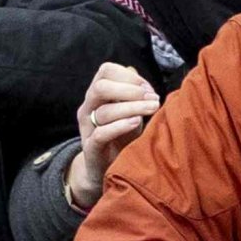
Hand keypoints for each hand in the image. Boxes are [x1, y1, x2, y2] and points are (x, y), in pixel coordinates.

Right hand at [65, 61, 158, 209]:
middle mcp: (88, 107)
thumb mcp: (130, 112)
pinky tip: (136, 123)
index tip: (148, 88)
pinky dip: (120, 126)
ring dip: (132, 107)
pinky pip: (100, 134)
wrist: (107, 169)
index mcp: (97, 95)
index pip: (105, 71)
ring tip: (152, 108)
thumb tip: (141, 79)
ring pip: (104, 110)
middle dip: (129, 89)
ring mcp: (87, 128)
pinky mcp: (91, 148)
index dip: (128, 75)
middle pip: (100, 86)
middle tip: (151, 98)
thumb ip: (134, 94)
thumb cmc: (122, 137)